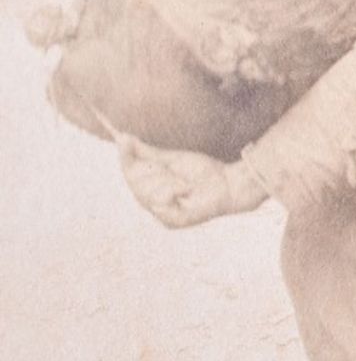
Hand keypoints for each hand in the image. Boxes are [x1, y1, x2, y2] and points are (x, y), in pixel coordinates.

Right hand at [117, 136, 269, 227]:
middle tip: (172, 168)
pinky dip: (174, 191)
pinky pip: (161, 204)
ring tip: (185, 182)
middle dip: (153, 170)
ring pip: (147, 193)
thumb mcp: (171, 159)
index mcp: (150, 190)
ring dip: (167, 181)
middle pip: (135, 183)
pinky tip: (186, 189)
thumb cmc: (202, 172)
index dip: (126, 157)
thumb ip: (147, 152)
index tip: (124, 139)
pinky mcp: (174, 222)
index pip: (129, 174)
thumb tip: (122, 138)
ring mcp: (162, 216)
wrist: (229, 183)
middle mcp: (152, 204)